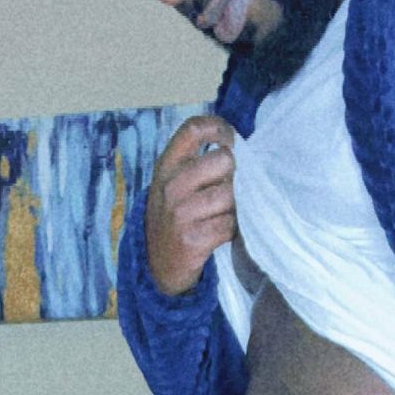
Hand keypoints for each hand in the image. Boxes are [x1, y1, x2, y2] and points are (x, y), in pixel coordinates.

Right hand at [145, 115, 236, 295]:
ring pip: (230, 194)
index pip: (193, 129)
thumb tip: (235, 148)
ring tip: (223, 214)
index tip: (230, 140)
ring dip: (234, 206)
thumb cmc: (175, 217)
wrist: (159, 266)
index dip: (219, 128)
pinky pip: (229, 225)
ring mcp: (180, 214)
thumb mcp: (173, 184)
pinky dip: (232, 230)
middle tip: (227, 189)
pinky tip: (221, 232)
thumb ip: (195, 163)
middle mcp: (171, 186)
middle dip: (234, 174)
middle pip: (222, 160)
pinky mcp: (192, 240)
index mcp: (166, 166)